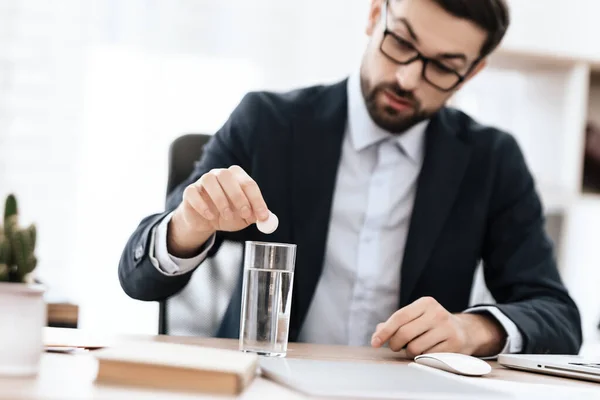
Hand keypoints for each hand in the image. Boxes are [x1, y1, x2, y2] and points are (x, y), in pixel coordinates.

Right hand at [168, 165, 269, 256]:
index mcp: (236, 177)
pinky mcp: (189, 191)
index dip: (257, 200)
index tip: (262, 216)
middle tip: (245, 213)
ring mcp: (203, 181)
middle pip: (228, 176)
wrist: (205, 221)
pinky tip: (210, 216)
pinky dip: (203, 205)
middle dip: (239, 196)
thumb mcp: (244, 217)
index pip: (248, 183)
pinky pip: (194, 193)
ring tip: (227, 216)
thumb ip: (254, 216)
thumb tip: (265, 217)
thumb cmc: (227, 215)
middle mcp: (220, 174)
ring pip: (210, 181)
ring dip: (221, 199)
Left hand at [371, 297, 506, 357]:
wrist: (464, 331)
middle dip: (395, 344)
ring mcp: (447, 329)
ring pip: (414, 348)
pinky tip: (426, 352)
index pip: (399, 317)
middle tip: (395, 347)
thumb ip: (395, 324)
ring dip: (409, 352)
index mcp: (426, 303)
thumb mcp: (416, 317)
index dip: (385, 331)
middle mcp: (437, 313)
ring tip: (414, 348)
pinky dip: (421, 358)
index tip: (375, 342)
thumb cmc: (432, 324)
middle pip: (405, 333)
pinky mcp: (454, 345)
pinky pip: (427, 357)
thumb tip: (377, 333)